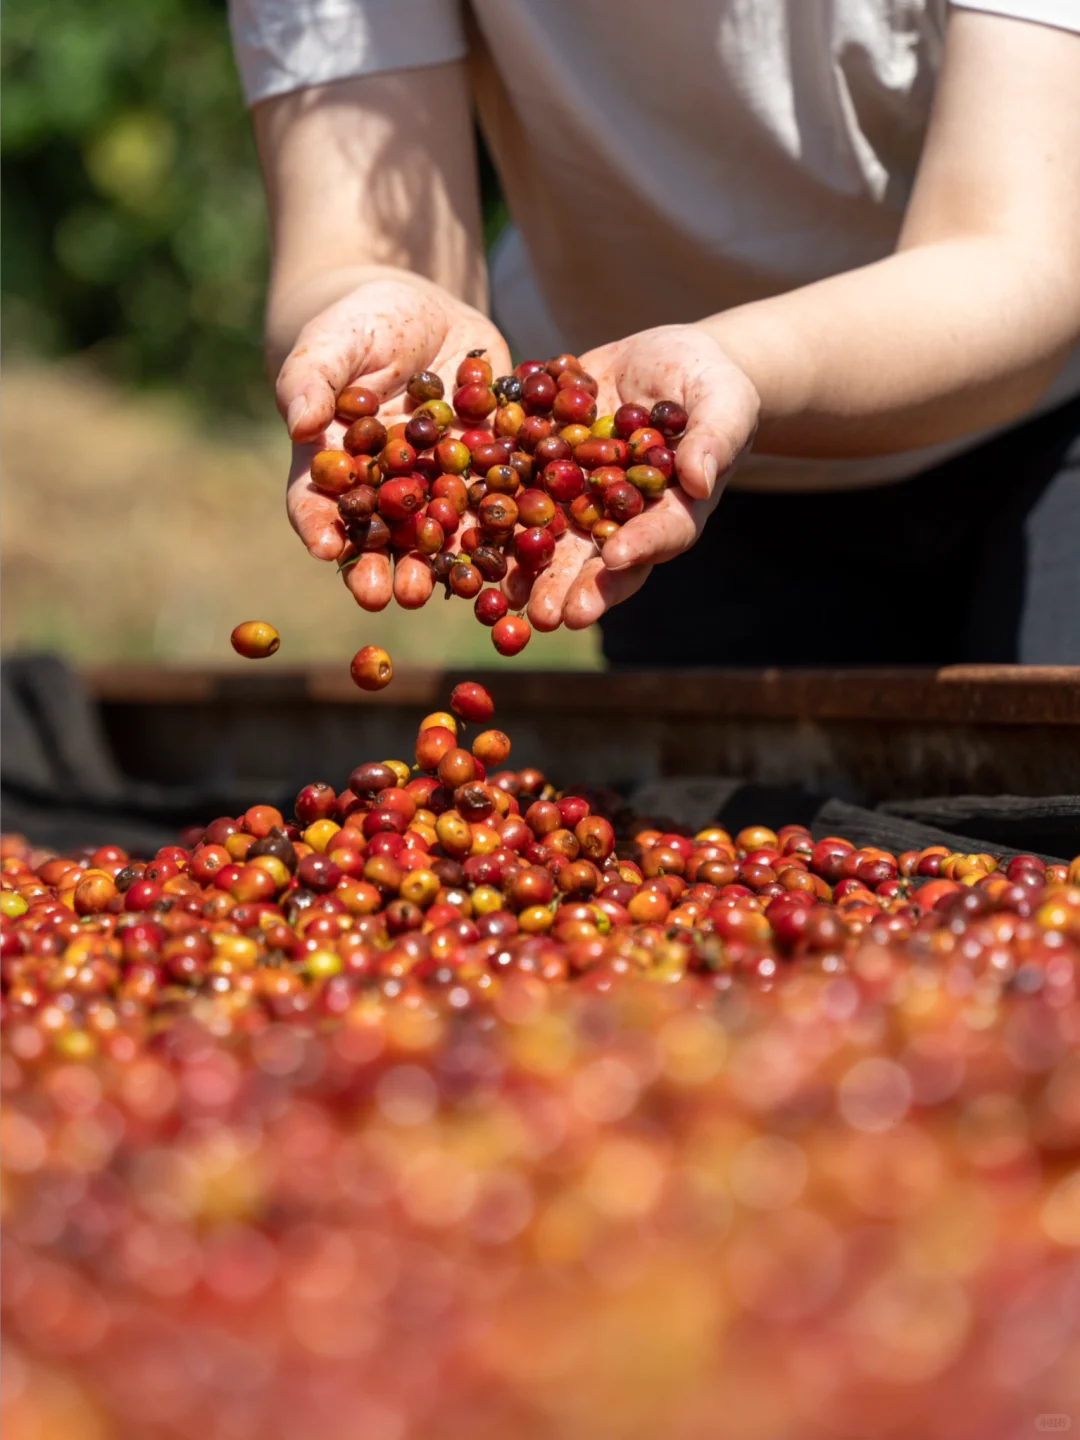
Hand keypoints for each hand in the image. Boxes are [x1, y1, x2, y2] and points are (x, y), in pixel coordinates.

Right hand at [277, 274, 509, 610]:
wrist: (426, 314)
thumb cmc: (361, 325)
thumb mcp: (333, 341)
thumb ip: (312, 378)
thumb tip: (299, 421)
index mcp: (337, 463)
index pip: (316, 501)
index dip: (317, 524)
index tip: (322, 547)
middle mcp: (385, 487)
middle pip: (378, 534)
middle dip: (381, 566)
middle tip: (383, 596)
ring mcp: (436, 485)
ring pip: (436, 534)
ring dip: (438, 567)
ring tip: (437, 593)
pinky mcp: (484, 472)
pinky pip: (494, 504)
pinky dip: (500, 531)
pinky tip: (506, 554)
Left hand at [511, 325, 759, 630]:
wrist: (668, 362)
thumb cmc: (714, 387)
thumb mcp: (725, 402)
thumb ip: (715, 438)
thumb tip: (701, 479)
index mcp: (670, 509)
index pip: (661, 534)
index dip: (640, 548)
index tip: (617, 560)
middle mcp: (619, 516)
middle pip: (598, 559)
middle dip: (572, 587)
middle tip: (550, 617)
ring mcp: (579, 497)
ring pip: (551, 540)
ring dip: (526, 572)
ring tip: (503, 600)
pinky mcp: (546, 467)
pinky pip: (518, 492)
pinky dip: (494, 516)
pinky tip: (466, 538)